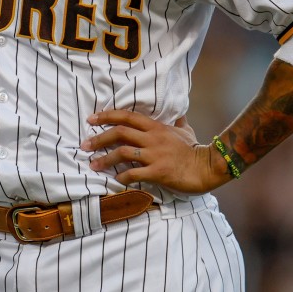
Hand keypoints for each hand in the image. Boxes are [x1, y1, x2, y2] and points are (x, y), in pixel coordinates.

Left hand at [81, 111, 229, 194]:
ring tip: (92, 165)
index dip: (107, 115)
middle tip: (84, 145)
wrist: (207, 167)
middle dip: (99, 138)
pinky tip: (115, 179)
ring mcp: (155, 155)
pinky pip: (134, 173)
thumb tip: (178, 112)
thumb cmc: (194, 149)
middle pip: (119, 132)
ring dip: (104, 159)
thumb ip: (177, 120)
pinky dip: (122, 176)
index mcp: (156, 127)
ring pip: (123, 152)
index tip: (91, 118)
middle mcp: (153, 138)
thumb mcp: (185, 129)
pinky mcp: (157, 171)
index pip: (127, 116)